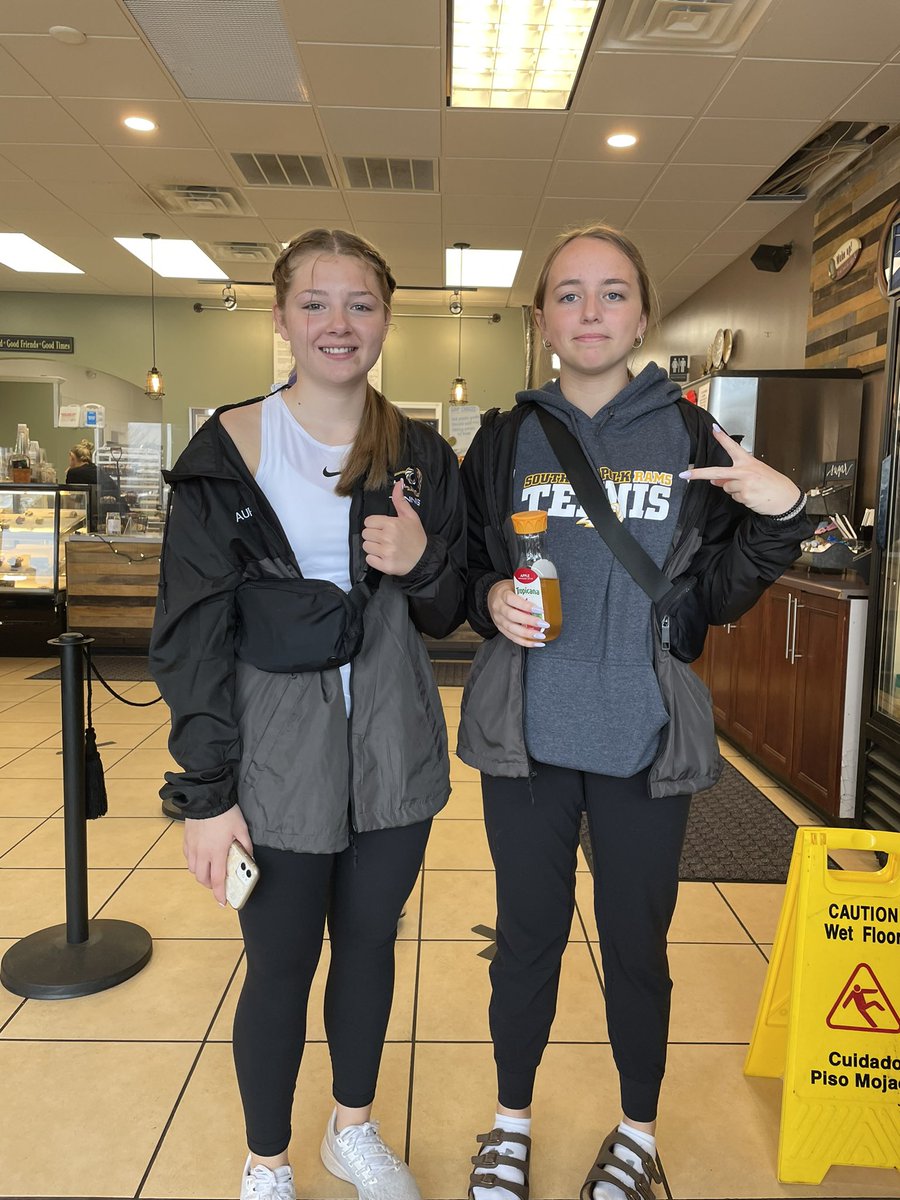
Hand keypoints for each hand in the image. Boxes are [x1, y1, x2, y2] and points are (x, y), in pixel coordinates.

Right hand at [183, 806, 251, 906]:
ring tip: (210, 870)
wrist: (206, 797)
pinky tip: (201, 858)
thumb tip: (249, 858)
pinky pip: (188, 858)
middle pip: (202, 879)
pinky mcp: (186, 840)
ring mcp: (192, 847)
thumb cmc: (226, 813)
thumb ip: (245, 846)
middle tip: (218, 883)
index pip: (217, 880)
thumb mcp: (242, 829)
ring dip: (201, 874)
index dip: (220, 894)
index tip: (223, 902)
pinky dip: (195, 863)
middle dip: (210, 885)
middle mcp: (202, 853)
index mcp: (217, 852)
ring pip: (193, 870)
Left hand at [362, 479, 427, 574]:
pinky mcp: (385, 565)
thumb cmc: (416, 537)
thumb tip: (397, 484)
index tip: (383, 528)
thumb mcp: (411, 516)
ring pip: (366, 546)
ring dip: (373, 547)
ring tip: (385, 548)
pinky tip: (384, 556)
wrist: (424, 558)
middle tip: (385, 539)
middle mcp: (387, 538)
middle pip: (365, 534)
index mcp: (392, 524)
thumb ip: (400, 501)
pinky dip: (375, 559)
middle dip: (373, 536)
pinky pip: (369, 559)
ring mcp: (386, 552)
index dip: (374, 525)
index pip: (368, 522)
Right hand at [488, 579, 548, 647]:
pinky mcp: (500, 629)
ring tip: (541, 636)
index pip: (512, 600)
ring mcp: (498, 620)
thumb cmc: (507, 590)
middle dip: (529, 621)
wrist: (492, 597)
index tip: (539, 609)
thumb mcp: (515, 585)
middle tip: (543, 624)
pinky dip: (525, 642)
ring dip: (528, 634)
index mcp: (502, 594)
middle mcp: (499, 608)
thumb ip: (527, 591)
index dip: (526, 606)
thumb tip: (547, 596)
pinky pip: (512, 638)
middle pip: (512, 616)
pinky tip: (535, 643)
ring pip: (512, 629)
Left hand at [680, 425, 801, 516]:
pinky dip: (741, 498)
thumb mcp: (754, 475)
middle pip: (716, 471)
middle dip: (698, 474)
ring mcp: (744, 484)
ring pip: (726, 488)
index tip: (713, 429)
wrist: (785, 498)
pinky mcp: (745, 496)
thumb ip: (734, 476)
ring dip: (735, 490)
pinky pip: (734, 497)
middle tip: (685, 474)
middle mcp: (745, 471)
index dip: (722, 437)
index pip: (733, 447)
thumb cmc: (772, 484)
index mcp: (748, 462)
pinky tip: (752, 496)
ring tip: (751, 489)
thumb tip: (715, 480)